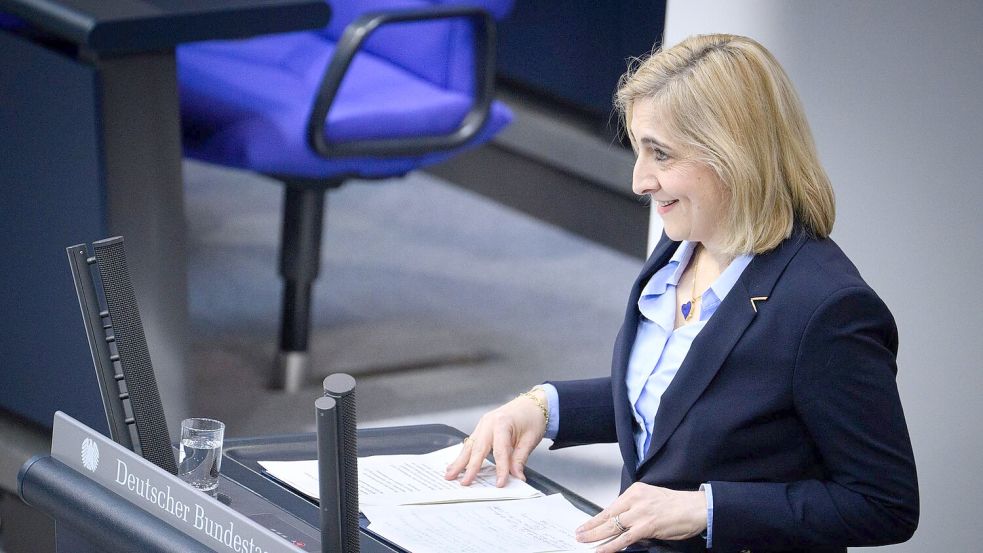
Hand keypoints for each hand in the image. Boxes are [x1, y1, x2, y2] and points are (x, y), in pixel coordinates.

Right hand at [443, 389, 547, 486]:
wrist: (532, 403)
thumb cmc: (532, 418)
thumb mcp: (530, 439)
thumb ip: (520, 459)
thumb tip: (516, 477)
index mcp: (502, 423)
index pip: (500, 451)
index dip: (500, 469)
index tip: (500, 483)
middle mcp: (489, 422)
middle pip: (477, 448)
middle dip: (469, 467)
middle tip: (464, 482)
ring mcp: (483, 424)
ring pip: (469, 445)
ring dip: (459, 461)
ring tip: (450, 474)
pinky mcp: (481, 428)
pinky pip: (471, 443)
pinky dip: (464, 455)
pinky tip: (456, 464)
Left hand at [575, 483, 706, 551]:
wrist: (695, 508)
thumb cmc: (677, 505)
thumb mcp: (651, 499)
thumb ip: (634, 509)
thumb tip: (620, 523)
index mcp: (635, 491)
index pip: (611, 506)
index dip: (596, 518)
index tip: (586, 523)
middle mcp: (635, 499)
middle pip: (607, 515)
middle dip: (591, 526)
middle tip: (579, 533)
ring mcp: (640, 513)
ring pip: (612, 526)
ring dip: (595, 535)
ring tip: (584, 540)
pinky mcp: (646, 526)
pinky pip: (624, 538)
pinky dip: (611, 545)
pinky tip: (602, 549)